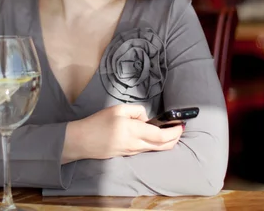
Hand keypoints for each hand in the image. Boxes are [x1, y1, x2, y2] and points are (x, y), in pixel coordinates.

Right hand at [62, 104, 183, 162]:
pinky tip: (155, 136)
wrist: (82, 141)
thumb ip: (136, 111)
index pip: (161, 136)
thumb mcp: (117, 109)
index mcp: (134, 131)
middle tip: (180, 128)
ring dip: (167, 141)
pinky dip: (156, 144)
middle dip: (175, 138)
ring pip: (156, 149)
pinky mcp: (128, 154)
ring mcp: (132, 152)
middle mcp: (136, 145)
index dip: (174, 132)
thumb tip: (147, 118)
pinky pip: (147, 149)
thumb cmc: (98, 123)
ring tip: (171, 131)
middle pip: (163, 146)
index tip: (181, 124)